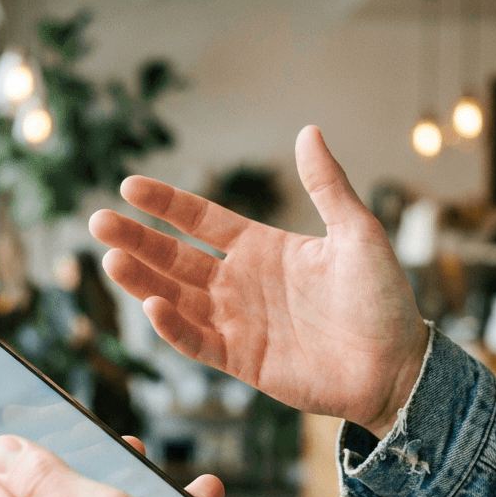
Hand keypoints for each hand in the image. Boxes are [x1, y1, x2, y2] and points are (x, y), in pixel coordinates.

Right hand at [90, 125, 427, 437]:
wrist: (396, 365)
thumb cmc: (383, 300)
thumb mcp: (357, 233)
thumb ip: (327, 185)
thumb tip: (308, 131)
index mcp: (263, 249)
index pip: (201, 220)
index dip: (166, 204)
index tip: (129, 186)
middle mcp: (242, 284)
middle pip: (176, 257)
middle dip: (137, 240)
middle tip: (98, 223)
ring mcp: (239, 323)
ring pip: (176, 298)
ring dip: (143, 280)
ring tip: (110, 259)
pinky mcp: (243, 361)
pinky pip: (198, 342)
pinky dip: (174, 327)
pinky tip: (152, 305)